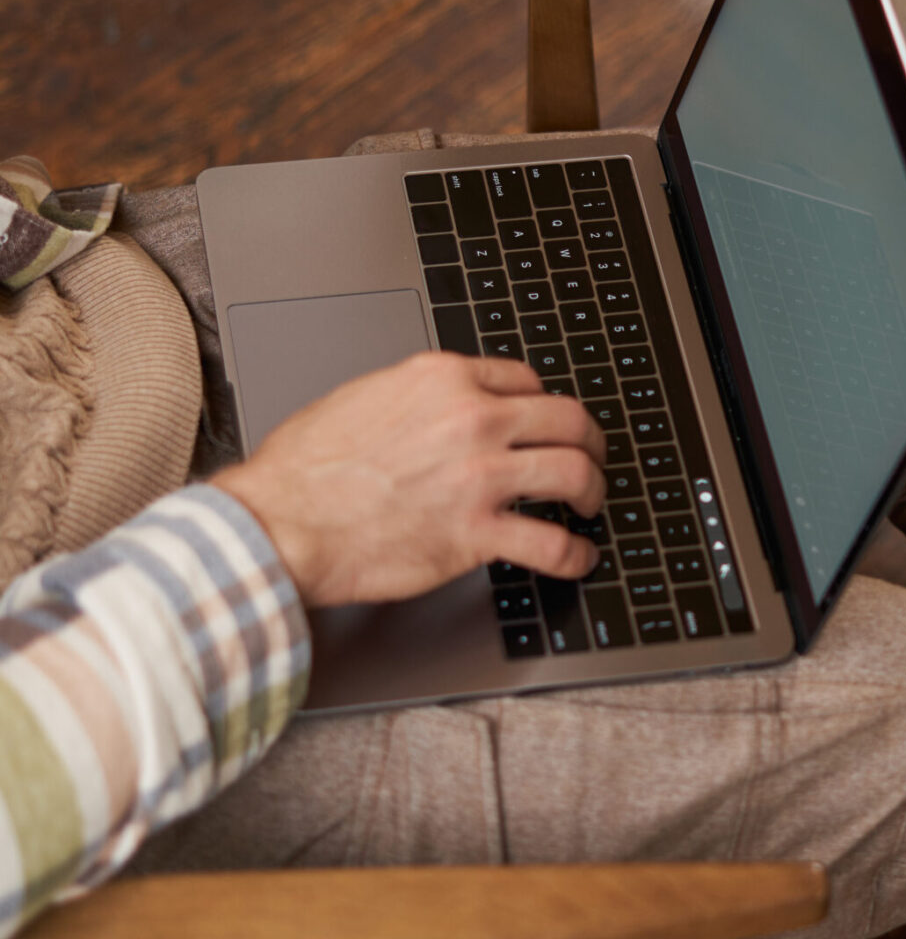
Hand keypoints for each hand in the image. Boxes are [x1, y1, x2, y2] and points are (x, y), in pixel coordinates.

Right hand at [212, 352, 605, 607]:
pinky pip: (552, 544)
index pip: (525, 381)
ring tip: (589, 506)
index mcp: (443, 380)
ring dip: (593, 492)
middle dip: (590, 442)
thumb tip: (437, 408)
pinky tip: (578, 558)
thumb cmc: (304, 470)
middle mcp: (471, 420)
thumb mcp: (363, 398)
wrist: (279, 522)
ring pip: (574, 473)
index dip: (544, 406)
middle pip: (567, 420)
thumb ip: (415, 398)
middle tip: (591, 459)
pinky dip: (576, 555)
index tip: (547, 424)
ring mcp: (479, 476)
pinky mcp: (476, 533)